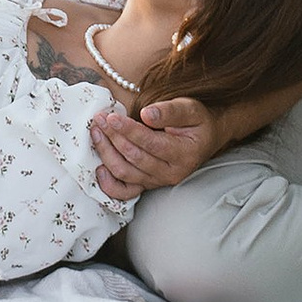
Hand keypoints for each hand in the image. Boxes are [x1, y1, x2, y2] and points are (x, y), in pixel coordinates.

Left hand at [87, 93, 223, 200]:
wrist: (205, 139)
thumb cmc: (197, 122)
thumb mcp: (191, 109)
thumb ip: (170, 111)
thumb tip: (147, 114)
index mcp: (183, 154)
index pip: (151, 143)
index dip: (129, 130)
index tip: (112, 117)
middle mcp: (170, 173)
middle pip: (134, 158)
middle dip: (113, 137)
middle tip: (100, 119)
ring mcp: (157, 181)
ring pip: (125, 173)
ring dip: (106, 153)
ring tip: (97, 133)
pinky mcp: (147, 184)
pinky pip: (125, 191)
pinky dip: (109, 184)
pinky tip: (99, 168)